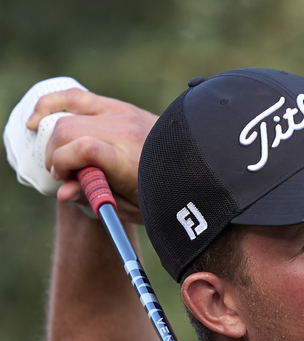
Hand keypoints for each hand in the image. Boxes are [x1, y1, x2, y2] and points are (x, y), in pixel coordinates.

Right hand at [27, 89, 157, 223]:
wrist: (192, 167)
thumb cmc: (163, 195)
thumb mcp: (131, 208)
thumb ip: (96, 197)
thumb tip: (62, 192)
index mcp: (129, 160)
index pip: (84, 148)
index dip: (64, 163)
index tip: (63, 180)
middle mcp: (125, 131)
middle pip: (69, 130)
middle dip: (55, 154)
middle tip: (61, 174)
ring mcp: (122, 114)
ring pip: (69, 112)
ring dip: (53, 134)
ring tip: (54, 154)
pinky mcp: (119, 106)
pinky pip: (78, 97)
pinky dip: (55, 104)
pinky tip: (39, 118)